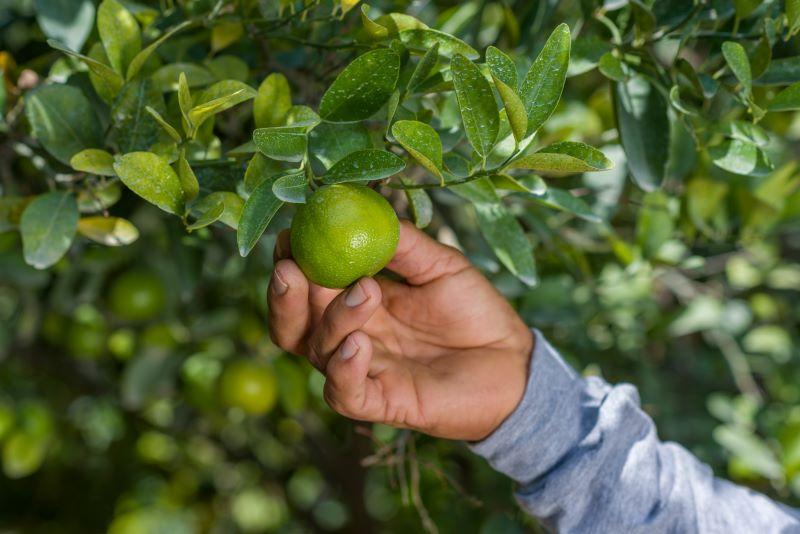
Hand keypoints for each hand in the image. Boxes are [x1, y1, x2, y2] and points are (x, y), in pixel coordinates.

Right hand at [267, 220, 533, 440]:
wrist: (513, 361)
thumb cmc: (475, 312)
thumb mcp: (441, 267)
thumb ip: (403, 245)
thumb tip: (365, 211)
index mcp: (358, 301)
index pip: (307, 285)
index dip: (292, 262)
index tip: (289, 235)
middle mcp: (351, 336)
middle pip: (294, 323)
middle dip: (285, 295)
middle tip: (291, 267)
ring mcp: (364, 370)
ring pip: (318, 351)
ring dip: (334, 319)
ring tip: (368, 291)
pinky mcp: (383, 402)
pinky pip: (345, 394)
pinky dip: (343, 371)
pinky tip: (358, 345)